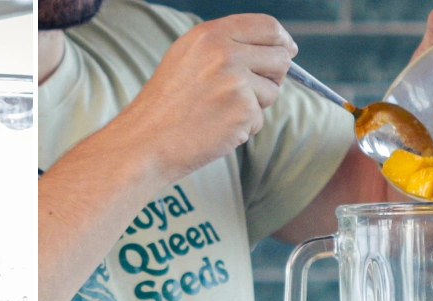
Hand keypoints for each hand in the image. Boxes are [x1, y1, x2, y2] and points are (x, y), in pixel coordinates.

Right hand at [100, 14, 296, 185]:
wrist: (145, 142)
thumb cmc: (165, 107)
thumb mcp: (187, 59)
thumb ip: (226, 47)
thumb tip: (278, 48)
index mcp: (209, 35)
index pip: (266, 26)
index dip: (281, 40)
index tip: (287, 50)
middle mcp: (225, 52)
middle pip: (279, 58)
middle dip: (271, 77)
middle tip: (244, 94)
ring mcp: (235, 81)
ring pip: (272, 91)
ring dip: (254, 106)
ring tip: (218, 113)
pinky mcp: (243, 110)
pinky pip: (260, 119)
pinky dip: (243, 129)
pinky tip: (216, 129)